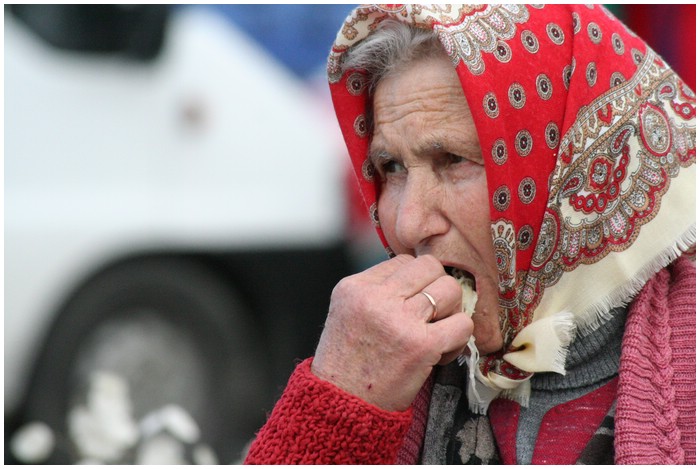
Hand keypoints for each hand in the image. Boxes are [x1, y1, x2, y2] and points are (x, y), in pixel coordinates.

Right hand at [311, 254, 472, 411]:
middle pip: (430, 266)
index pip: (403, 261)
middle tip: (431, 314)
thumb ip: (375, 291)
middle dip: (437, 288)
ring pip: (450, 290)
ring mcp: (400, 320)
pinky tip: (441, 352)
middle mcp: (376, 298)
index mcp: (355, 287)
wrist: (341, 407)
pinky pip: (462, 324)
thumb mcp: (347, 313)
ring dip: (450, 312)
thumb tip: (420, 277)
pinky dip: (459, 337)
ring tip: (436, 333)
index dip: (415, 282)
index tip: (411, 305)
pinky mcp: (422, 345)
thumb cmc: (347, 364)